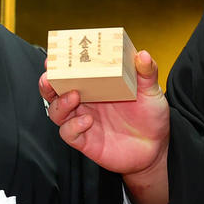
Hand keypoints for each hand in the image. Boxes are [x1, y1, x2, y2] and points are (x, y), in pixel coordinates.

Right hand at [41, 50, 169, 203]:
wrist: (155, 148)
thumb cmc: (151, 117)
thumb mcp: (151, 91)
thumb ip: (147, 73)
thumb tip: (143, 55)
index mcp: (97, 84)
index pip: (71, 71)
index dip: (60, 65)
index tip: (54, 57)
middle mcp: (86, 102)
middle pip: (55, 91)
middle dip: (48, 83)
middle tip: (49, 77)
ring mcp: (83, 121)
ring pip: (57, 112)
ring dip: (60, 103)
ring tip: (74, 96)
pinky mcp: (85, 141)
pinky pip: (68, 133)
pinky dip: (73, 126)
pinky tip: (87, 121)